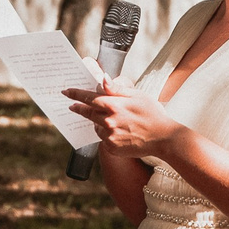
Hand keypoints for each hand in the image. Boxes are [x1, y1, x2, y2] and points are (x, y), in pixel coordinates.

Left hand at [63, 77, 183, 158]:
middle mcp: (109, 121)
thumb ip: (117, 89)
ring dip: (98, 122)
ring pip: (96, 127)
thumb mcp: (137, 95)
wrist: (163, 138)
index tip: (66, 92)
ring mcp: (110, 136)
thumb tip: (102, 80)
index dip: (76, 94)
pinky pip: (104, 139)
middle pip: (88, 113)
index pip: (89, 98)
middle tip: (72, 106)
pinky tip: (120, 132)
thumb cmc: (152, 113)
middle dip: (79, 108)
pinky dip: (108, 134)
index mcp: (114, 105)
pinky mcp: (112, 148)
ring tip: (114, 121)